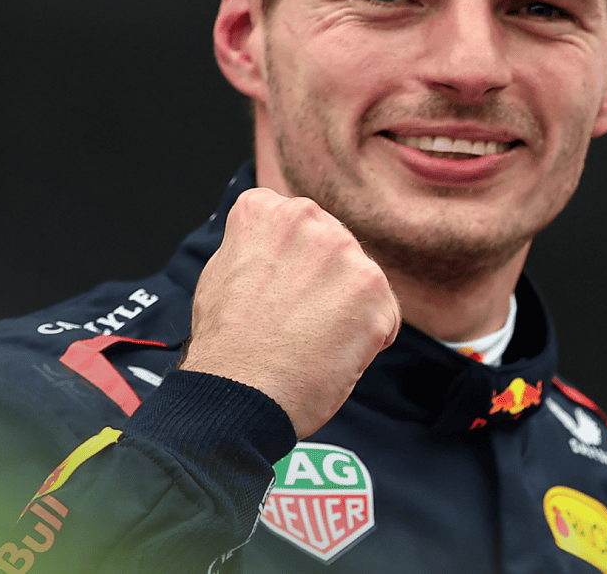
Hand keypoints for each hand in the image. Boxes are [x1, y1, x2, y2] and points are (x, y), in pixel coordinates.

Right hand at [180, 188, 400, 438]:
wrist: (239, 395)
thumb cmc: (225, 347)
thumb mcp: (221, 272)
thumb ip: (256, 245)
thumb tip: (279, 245)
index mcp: (265, 210)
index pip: (299, 225)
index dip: (291, 266)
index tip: (276, 293)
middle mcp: (306, 219)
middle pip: (334, 248)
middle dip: (324, 283)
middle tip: (294, 322)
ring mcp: (343, 252)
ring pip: (361, 281)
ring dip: (346, 311)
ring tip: (311, 341)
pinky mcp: (373, 289)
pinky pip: (385, 314)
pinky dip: (368, 339)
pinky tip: (333, 354)